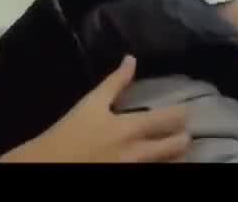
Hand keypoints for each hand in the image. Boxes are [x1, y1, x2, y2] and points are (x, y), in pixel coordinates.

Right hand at [1, 56, 190, 162]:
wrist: (49, 163)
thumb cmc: (69, 132)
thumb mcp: (90, 104)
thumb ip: (114, 83)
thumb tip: (131, 60)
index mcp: (129, 129)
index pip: (169, 119)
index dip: (183, 114)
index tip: (188, 109)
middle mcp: (138, 153)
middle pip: (176, 146)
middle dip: (185, 138)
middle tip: (185, 131)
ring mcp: (134, 169)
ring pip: (170, 163)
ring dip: (176, 155)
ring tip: (177, 148)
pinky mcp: (127, 176)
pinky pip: (153, 171)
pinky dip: (160, 164)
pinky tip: (159, 160)